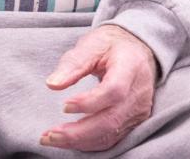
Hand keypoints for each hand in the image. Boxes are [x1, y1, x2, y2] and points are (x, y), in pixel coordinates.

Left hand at [40, 24, 158, 151]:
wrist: (136, 51)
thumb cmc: (110, 46)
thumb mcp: (91, 44)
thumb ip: (72, 64)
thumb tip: (52, 84)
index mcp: (130, 68)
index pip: (114, 91)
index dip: (89, 102)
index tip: (64, 106)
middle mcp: (138, 94)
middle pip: (111, 120)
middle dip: (79, 132)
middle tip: (51, 134)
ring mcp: (138, 111)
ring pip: (111, 134)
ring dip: (80, 141)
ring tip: (52, 139)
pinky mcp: (134, 122)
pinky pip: (113, 139)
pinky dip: (90, 144)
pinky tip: (69, 141)